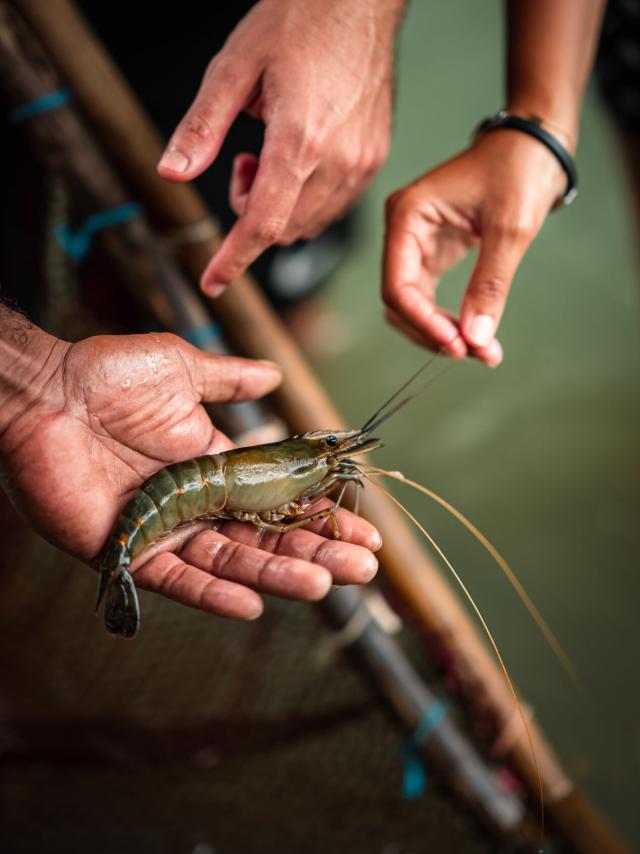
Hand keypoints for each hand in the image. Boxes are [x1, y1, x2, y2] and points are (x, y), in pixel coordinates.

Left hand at [0, 332, 379, 620]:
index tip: (365, 525)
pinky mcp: (130, 550)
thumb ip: (230, 380)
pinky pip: (176, 580)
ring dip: (279, 574)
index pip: (279, 498)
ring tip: (326, 584)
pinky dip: (213, 594)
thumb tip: (276, 377)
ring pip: (232, 560)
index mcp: (213, 466)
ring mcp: (166, 530)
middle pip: (267, 536)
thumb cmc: (108, 375)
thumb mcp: (182, 369)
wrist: (46, 392)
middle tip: (364, 566)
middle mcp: (197, 503)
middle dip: (316, 550)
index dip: (321, 513)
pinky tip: (254, 603)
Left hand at [158, 0, 403, 295]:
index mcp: (300, 138)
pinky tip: (298, 159)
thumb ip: (201, 127)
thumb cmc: (301, 20)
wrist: (360, 0)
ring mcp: (362, 163)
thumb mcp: (233, 67)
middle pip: (284, 229)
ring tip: (271, 154)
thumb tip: (172, 174)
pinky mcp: (374, 160)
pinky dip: (304, 201)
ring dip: (278, 209)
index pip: (263, 223)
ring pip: (309, 224)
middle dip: (250, 215)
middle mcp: (338, 159)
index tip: (213, 282)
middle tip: (243, 163)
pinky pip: (333, 207)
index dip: (234, 259)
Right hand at [382, 130, 567, 365]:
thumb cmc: (519, 169)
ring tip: (482, 351)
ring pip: (412, 305)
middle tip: (476, 354)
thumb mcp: (510, 228)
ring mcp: (414, 244)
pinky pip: (428, 298)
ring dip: (441, 332)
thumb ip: (490, 285)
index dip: (423, 322)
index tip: (459, 346)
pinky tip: (476, 336)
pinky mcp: (431, 254)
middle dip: (434, 333)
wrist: (534, 145)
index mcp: (408, 215)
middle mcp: (402, 231)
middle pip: (400, 301)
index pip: (398, 286)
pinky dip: (449, 319)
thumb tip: (476, 338)